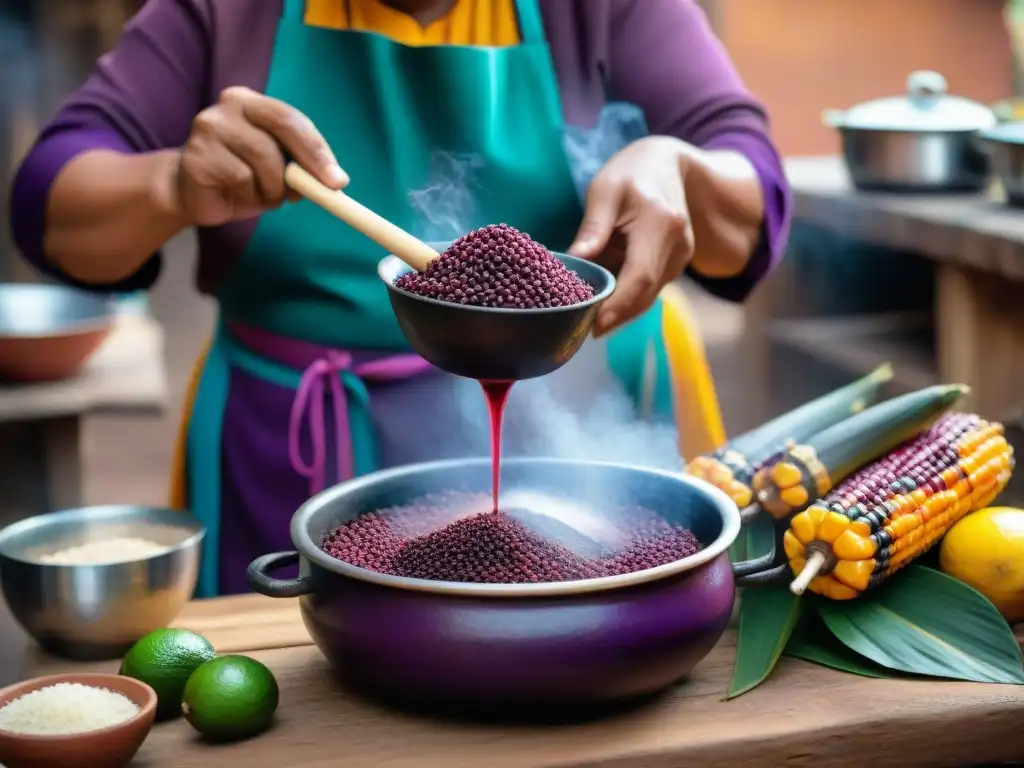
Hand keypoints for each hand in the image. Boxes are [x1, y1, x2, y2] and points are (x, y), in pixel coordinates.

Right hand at [171, 87, 348, 226]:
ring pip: (267, 162)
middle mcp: (230, 105)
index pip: (292, 118)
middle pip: (283, 126)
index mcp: (252, 103)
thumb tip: (334, 180)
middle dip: (311, 161)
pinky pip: (243, 180)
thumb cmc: (239, 178)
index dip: (318, 149)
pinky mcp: (199, 155)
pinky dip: (250, 196)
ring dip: (273, 188)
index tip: (338, 179)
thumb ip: (299, 167)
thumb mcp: (276, 169)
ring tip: (259, 193)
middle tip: (328, 189)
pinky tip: (235, 194)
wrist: (188, 192)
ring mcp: (210, 127)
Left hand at [568, 136, 693, 336]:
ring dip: (621, 310)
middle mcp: (678, 245)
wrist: (667, 164)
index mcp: (660, 224)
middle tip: (581, 330)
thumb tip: (575, 260)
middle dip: (615, 316)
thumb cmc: (631, 173)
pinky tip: (605, 303)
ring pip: (649, 295)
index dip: (618, 306)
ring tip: (588, 320)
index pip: (640, 276)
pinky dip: (629, 299)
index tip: (594, 326)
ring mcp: (681, 256)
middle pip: (646, 294)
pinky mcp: (677, 262)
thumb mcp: (605, 191)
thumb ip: (593, 227)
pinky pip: (651, 288)